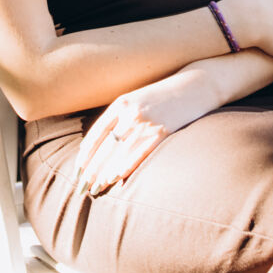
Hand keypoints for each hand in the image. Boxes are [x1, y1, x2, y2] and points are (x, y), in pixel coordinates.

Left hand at [71, 65, 222, 197]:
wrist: (195, 85)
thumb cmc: (163, 95)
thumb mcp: (137, 99)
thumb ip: (120, 117)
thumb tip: (103, 142)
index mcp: (122, 103)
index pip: (98, 132)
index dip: (86, 152)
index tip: (78, 168)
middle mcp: (131, 112)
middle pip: (106, 145)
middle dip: (93, 167)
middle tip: (82, 185)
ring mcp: (147, 122)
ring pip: (120, 152)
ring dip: (106, 172)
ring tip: (96, 187)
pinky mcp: (163, 131)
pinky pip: (141, 153)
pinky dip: (127, 166)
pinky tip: (117, 177)